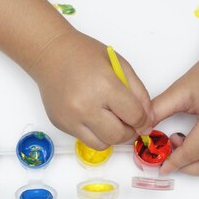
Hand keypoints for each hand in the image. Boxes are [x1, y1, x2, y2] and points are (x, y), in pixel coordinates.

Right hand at [28, 30, 153, 149]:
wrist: (50, 54)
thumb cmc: (85, 55)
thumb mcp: (120, 65)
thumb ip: (138, 92)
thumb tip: (147, 119)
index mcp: (105, 87)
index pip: (134, 117)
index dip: (143, 121)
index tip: (143, 120)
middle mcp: (85, 106)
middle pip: (118, 136)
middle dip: (129, 133)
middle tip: (129, 123)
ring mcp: (70, 118)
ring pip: (102, 144)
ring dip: (111, 136)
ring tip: (110, 120)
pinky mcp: (60, 124)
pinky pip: (84, 138)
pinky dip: (94, 132)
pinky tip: (92, 115)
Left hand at [152, 47, 198, 175]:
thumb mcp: (179, 92)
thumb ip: (158, 111)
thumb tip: (143, 130)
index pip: (192, 152)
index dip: (173, 162)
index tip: (161, 166)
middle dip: (185, 167)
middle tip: (169, 158)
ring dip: (197, 161)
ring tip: (182, 142)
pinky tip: (196, 139)